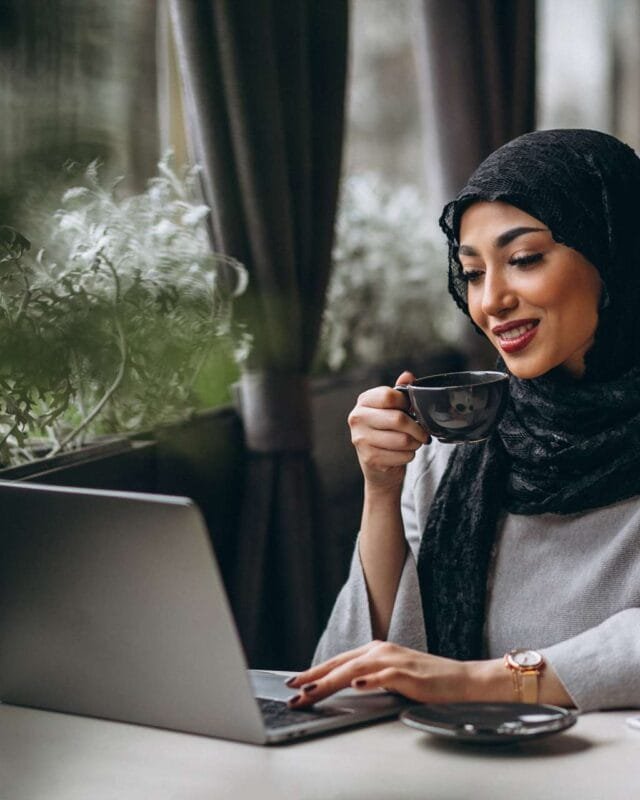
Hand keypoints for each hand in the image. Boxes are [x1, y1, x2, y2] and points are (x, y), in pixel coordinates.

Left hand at [285, 641, 483, 707]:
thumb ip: (369, 676)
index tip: (294, 683)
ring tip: (312, 691)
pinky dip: (368, 680)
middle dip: (314, 678)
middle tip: (293, 691)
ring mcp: (394, 661)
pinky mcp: (408, 673)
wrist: (459, 679)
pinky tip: (355, 685)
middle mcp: (381, 651)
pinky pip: (384, 676)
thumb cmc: (426, 679)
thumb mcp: (391, 675)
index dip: (314, 671)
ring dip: (330, 682)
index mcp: (375, 650)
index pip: (338, 661)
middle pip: (340, 664)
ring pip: (354, 669)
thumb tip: (343, 685)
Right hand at [348, 371, 429, 491]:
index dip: (407, 403)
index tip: (411, 410)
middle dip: (417, 428)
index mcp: (363, 402)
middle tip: (422, 433)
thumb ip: (400, 392)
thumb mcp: (392, 409)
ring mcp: (361, 439)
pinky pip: (402, 455)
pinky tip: (403, 454)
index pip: (389, 396)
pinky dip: (409, 456)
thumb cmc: (387, 433)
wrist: (378, 467)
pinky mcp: (369, 458)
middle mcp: (357, 418)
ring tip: (413, 443)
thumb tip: (407, 375)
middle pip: (398, 419)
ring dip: (415, 443)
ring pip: (403, 439)